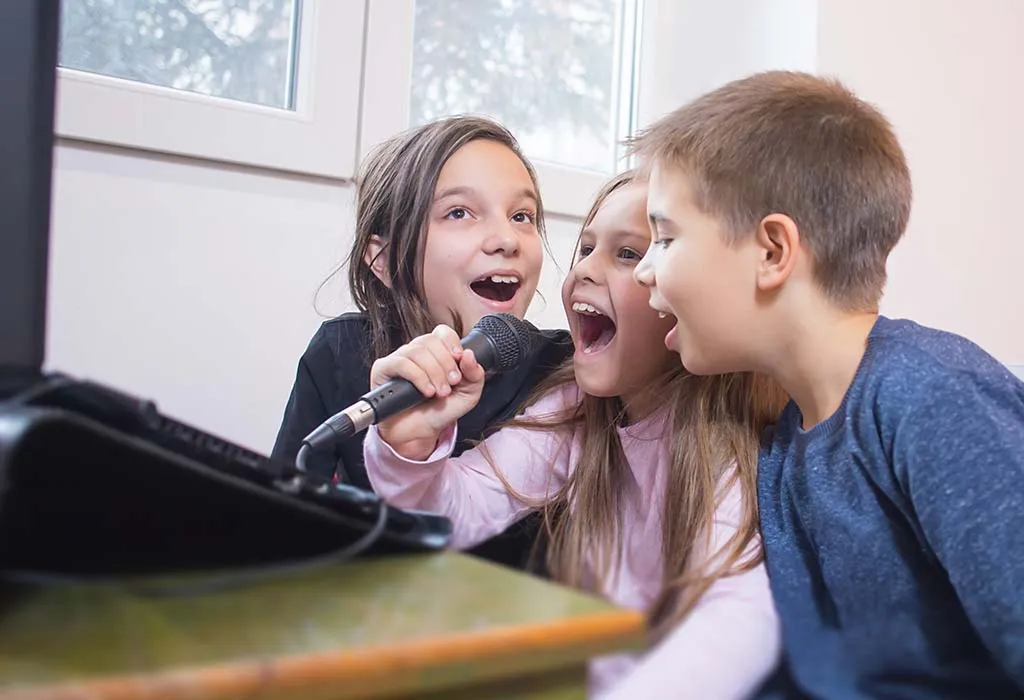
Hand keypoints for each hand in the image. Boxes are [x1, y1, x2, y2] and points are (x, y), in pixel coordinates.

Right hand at [369, 325, 486, 459]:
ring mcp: (399, 359)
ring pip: (417, 351)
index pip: (442, 332)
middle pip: (430, 341)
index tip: (459, 360)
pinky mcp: (383, 369)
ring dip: (433, 373)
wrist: (419, 434)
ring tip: (439, 392)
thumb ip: (475, 375)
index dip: (452, 343)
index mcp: (436, 352)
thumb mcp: (468, 395)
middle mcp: (416, 352)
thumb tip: (469, 354)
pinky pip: (401, 363)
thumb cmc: (440, 411)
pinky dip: (418, 377)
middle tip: (451, 384)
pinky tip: (426, 391)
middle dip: (445, 364)